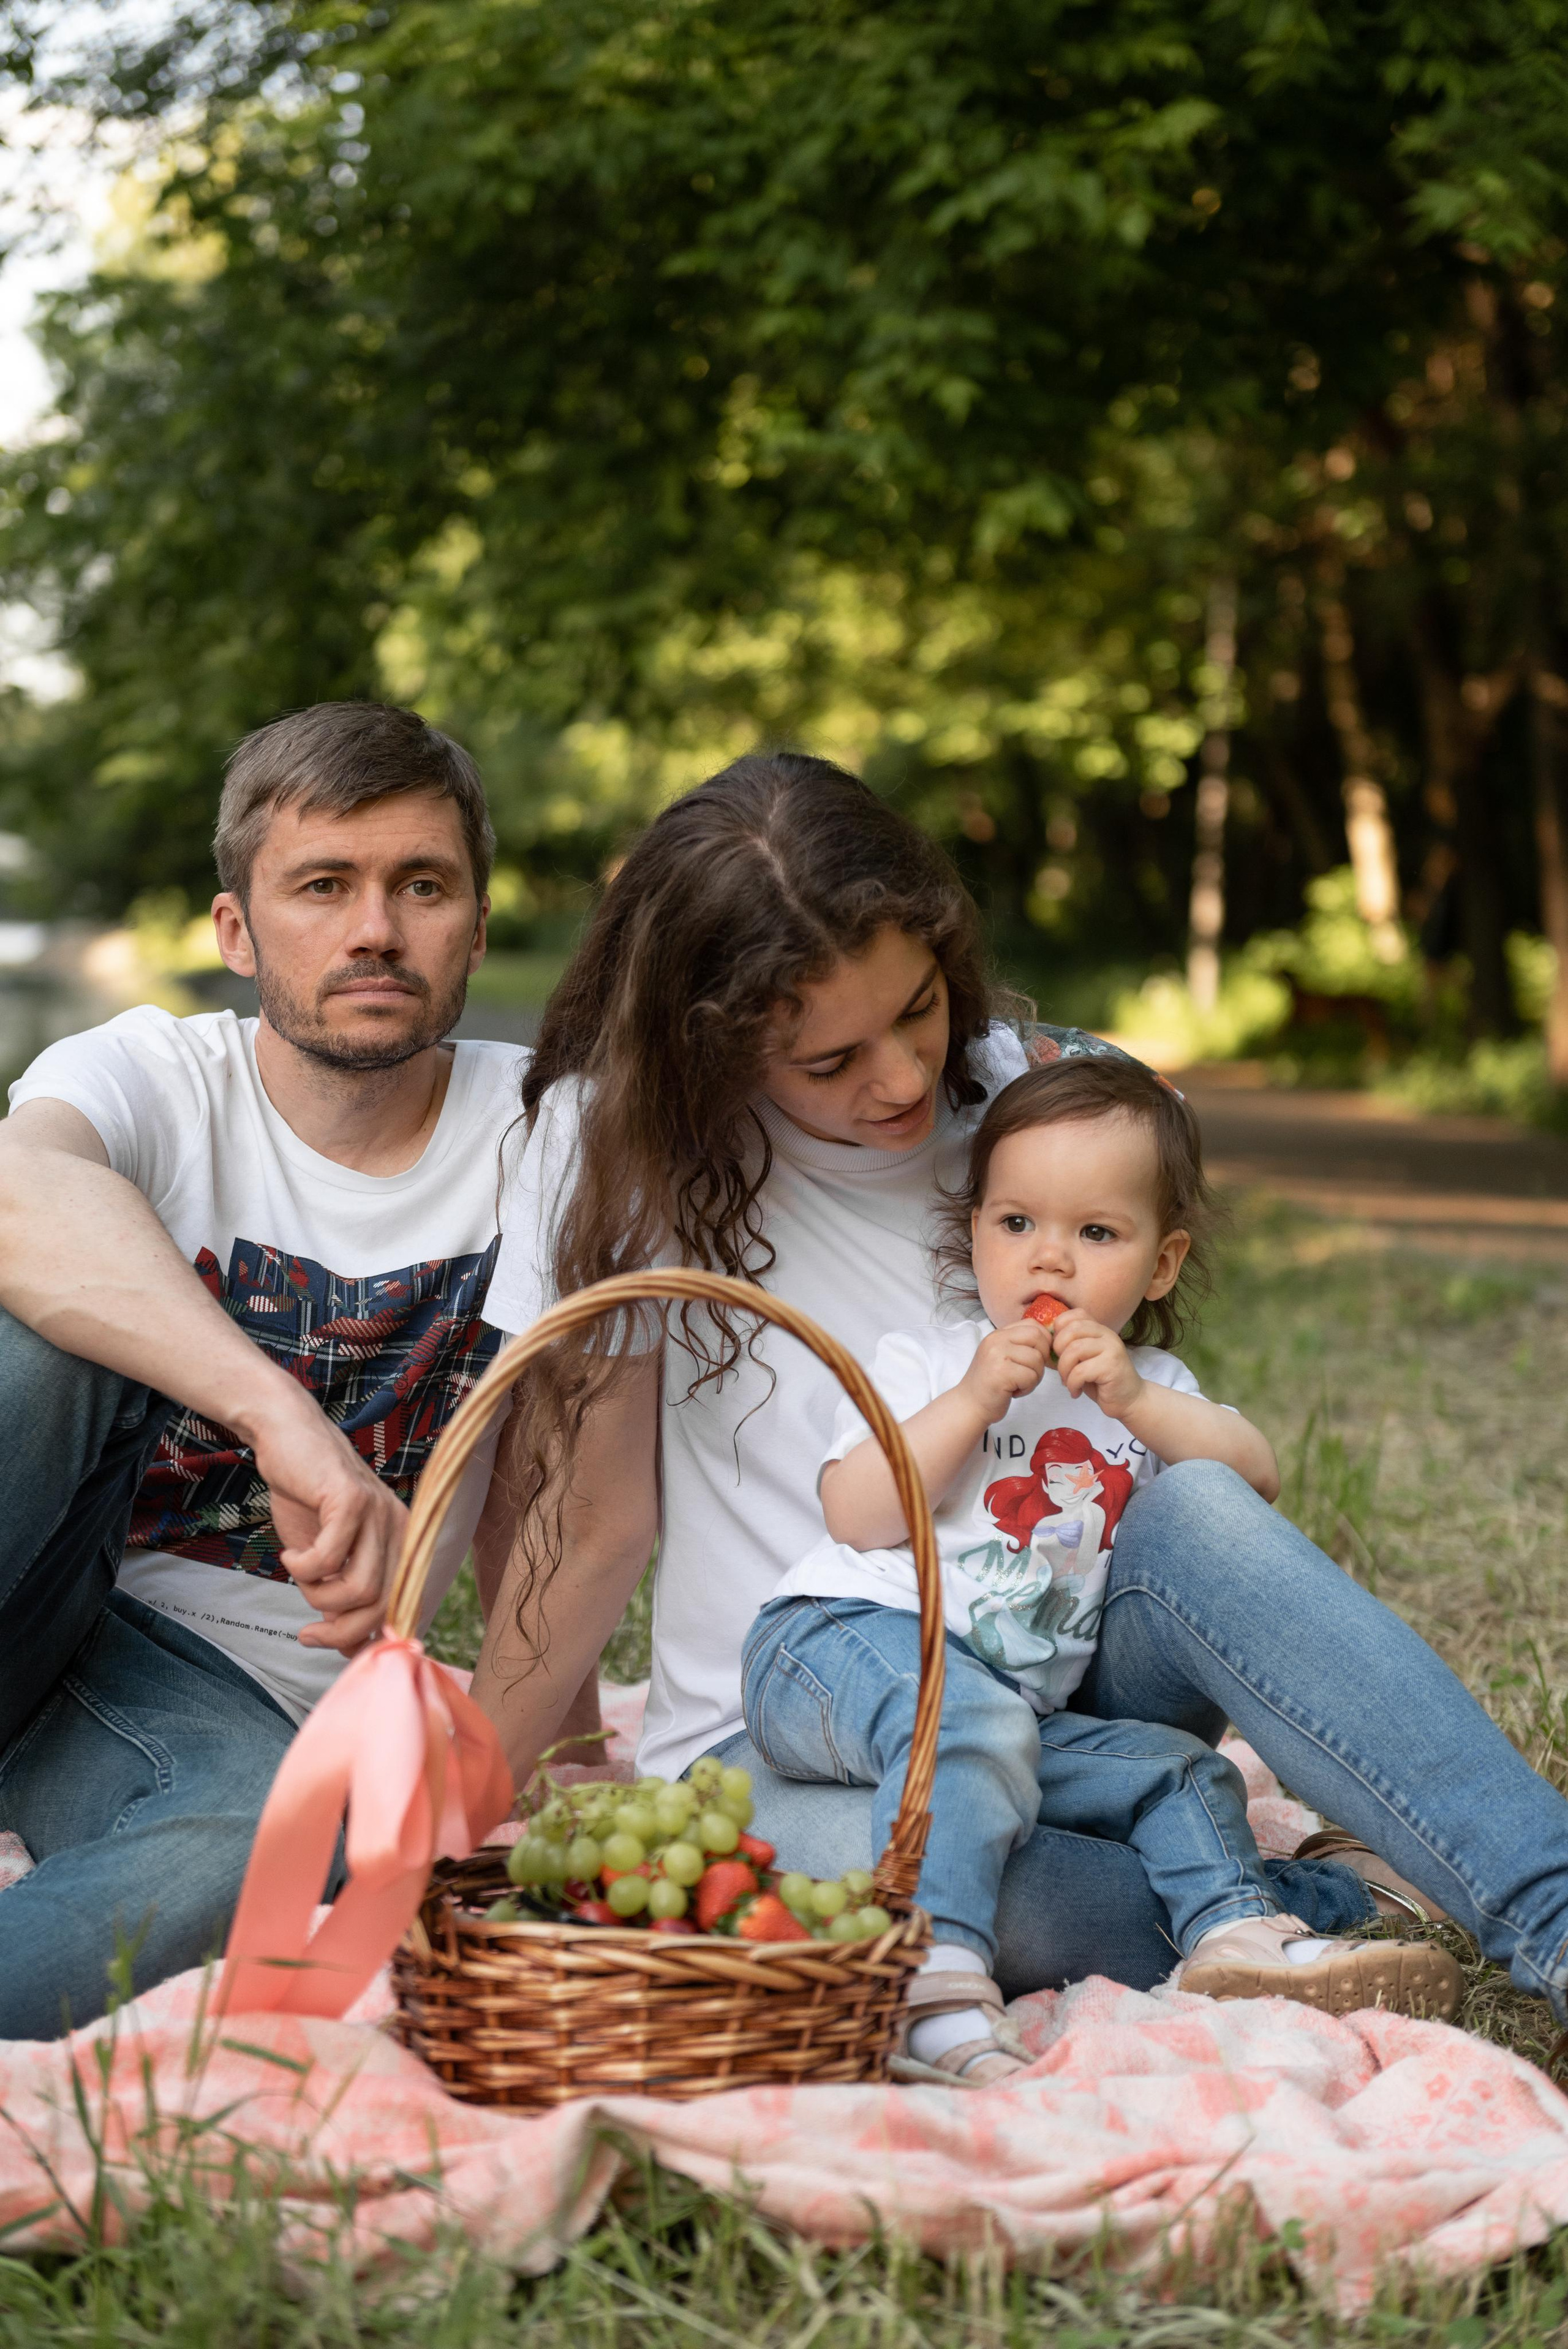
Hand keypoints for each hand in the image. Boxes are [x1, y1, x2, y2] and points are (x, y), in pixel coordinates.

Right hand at [243, 1384, 407, 1653]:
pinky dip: (304, 1567)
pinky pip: (331, 1558)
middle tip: (307, 1634)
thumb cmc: (306, 1499)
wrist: (287, 1438)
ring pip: (360, 1589)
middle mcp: (400, 1530)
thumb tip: (348, 1649)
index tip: (330, 1646)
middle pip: (381, 1607)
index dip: (368, 1637)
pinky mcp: (352, 1500)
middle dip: (340, 1633)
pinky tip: (292, 1554)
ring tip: (299, 1575)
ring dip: (318, 1595)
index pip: (400, 1608)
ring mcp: (380, 1513)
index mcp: (402, 1545)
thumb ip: (340, 1596)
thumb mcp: (326, 1557)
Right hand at [959, 1320, 1052, 1423]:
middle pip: (1037, 1337)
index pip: (1032, 1324)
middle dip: (1042, 1358)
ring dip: (1035, 1377)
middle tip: (1031, 1373)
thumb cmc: (991, 1383)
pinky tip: (1014, 1392)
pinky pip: (1031, 1376)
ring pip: (1037, 1359)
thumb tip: (1052, 1341)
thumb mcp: (1002, 1356)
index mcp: (998, 1334)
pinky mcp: (1001, 1373)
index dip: (1044, 1340)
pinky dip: (1028, 1388)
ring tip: (1019, 1384)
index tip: (1039, 1357)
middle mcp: (996, 1340)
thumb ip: (1020, 1345)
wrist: (969, 1405)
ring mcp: (997, 1355)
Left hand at [1049, 1310, 1142, 1416]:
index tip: (1058, 1350)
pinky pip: (1080, 1371)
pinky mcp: (1112, 1366)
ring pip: (1074, 1350)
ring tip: (1068, 1382)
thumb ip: (1069, 1347)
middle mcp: (1107, 1335)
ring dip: (1064, 1370)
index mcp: (1099, 1329)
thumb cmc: (1101, 1381)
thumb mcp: (1083, 1359)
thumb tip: (1043, 1342)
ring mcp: (1112, 1349)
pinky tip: (1076, 1391)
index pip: (1075, 1314)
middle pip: (1071, 1330)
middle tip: (1062, 1369)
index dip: (1059, 1329)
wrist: (1129, 1400)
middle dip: (1059, 1351)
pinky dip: (1072, 1384)